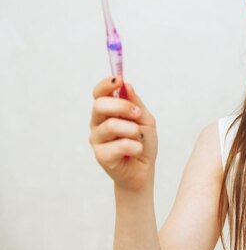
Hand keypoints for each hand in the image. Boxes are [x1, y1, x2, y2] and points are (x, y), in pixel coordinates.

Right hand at [89, 76, 157, 190]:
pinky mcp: (101, 156)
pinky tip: (137, 150)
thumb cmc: (142, 141)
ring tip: (139, 137)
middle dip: (123, 106)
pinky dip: (134, 146)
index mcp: (107, 111)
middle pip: (100, 105)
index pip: (99, 93)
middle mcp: (97, 122)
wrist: (144, 169)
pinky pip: (119, 145)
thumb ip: (136, 103)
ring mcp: (97, 139)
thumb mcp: (145, 119)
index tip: (119, 80)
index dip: (106, 85)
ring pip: (111, 125)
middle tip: (137, 114)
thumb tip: (126, 86)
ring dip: (132, 130)